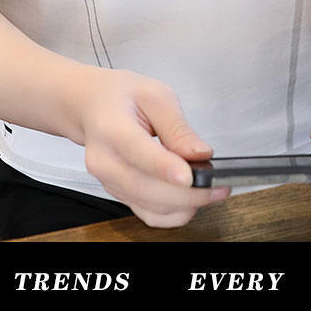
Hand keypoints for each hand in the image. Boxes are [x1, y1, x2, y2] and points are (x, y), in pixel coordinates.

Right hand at [77, 68, 229, 226]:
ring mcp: (109, 181)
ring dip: (186, 205)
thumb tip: (201, 153)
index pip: (139, 153)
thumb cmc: (121, 96)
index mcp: (112, 127)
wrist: (91, 105)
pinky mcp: (118, 194)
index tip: (192, 175)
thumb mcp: (156, 96)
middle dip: (190, 192)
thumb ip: (178, 127)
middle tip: (219, 184)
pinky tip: (190, 199)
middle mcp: (105, 160)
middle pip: (148, 189)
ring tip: (210, 188)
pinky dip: (174, 213)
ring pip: (151, 208)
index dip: (166, 168)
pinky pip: (148, 215)